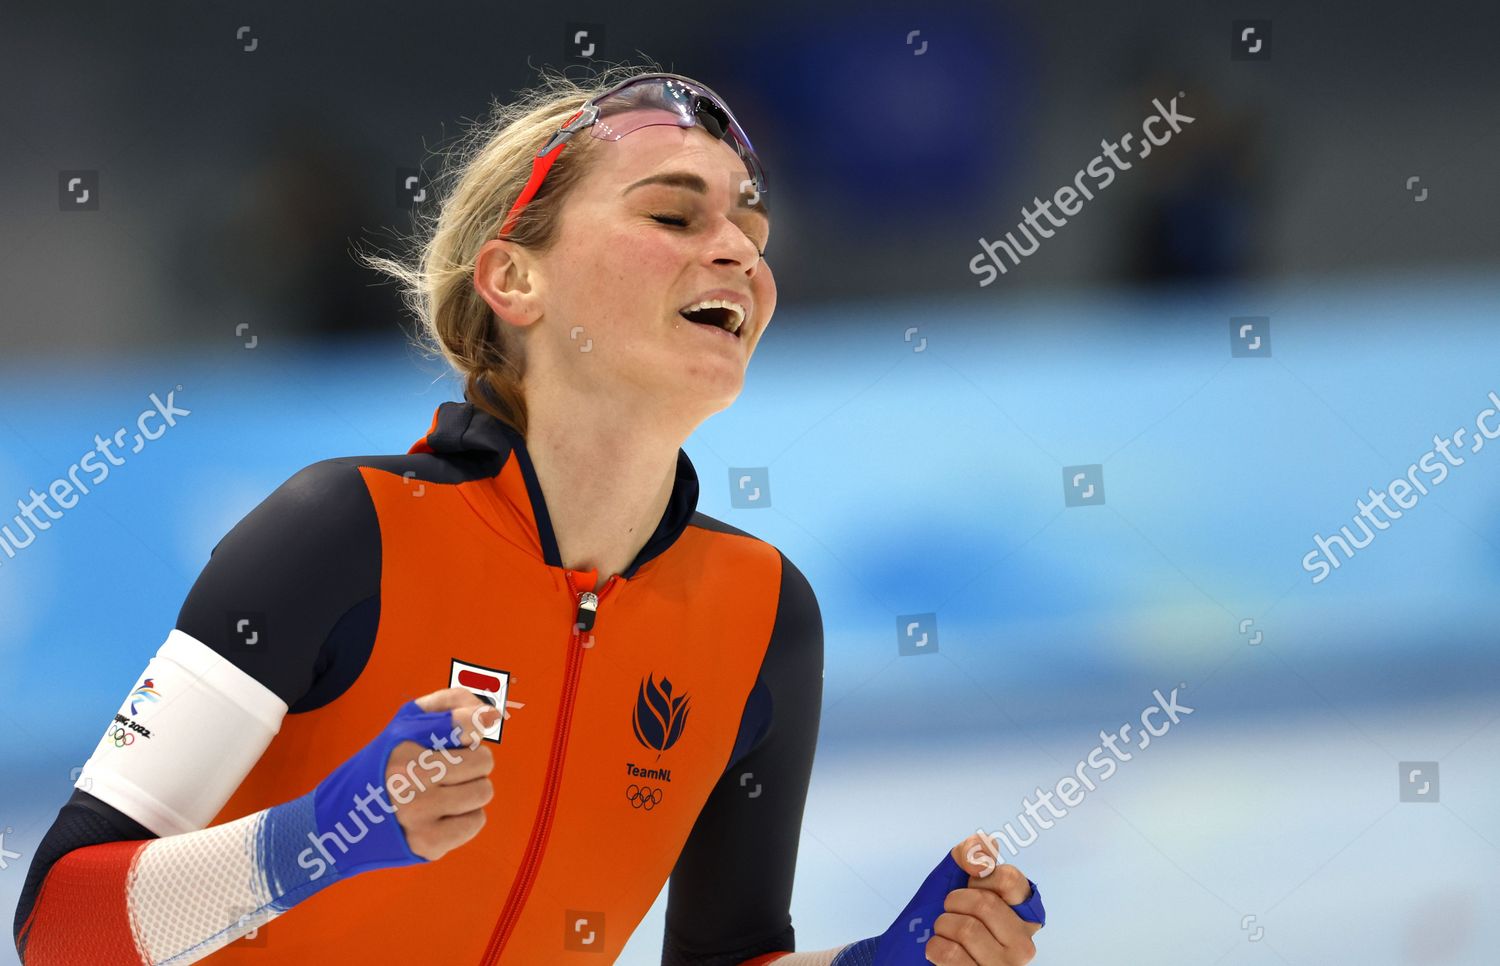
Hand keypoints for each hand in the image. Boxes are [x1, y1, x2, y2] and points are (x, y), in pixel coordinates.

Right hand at [387, 687, 500, 860]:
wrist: (339, 820)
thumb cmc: (384, 765)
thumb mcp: (405, 722)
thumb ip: (450, 704)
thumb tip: (492, 714)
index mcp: (404, 740)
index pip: (465, 724)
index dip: (476, 722)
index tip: (484, 722)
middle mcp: (409, 774)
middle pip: (483, 761)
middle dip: (470, 764)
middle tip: (445, 771)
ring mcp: (418, 810)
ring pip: (483, 792)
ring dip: (469, 792)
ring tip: (442, 793)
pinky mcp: (427, 842)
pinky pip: (476, 821)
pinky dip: (464, 819)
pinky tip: (440, 815)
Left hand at [925, 833, 1043, 964]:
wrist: (921, 952)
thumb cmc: (949, 915)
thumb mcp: (955, 876)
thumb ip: (971, 852)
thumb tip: (982, 859)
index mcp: (1025, 913)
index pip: (1009, 879)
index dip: (977, 878)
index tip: (969, 886)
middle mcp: (1023, 942)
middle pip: (984, 903)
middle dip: (954, 902)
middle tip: (950, 911)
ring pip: (967, 929)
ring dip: (943, 926)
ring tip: (945, 933)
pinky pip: (951, 954)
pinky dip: (935, 948)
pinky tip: (940, 951)